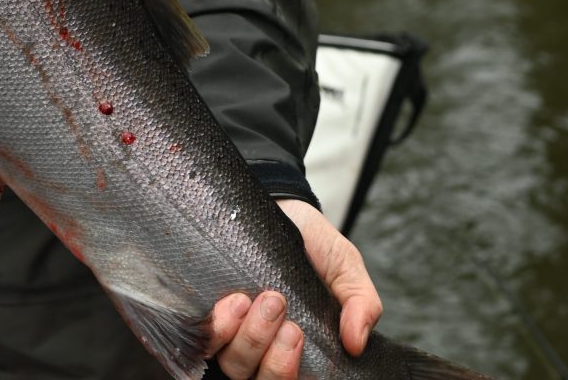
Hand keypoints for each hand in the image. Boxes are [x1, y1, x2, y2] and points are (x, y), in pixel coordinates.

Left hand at [208, 199, 381, 378]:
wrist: (280, 205)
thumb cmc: (314, 243)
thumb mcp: (346, 267)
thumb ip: (361, 302)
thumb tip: (356, 342)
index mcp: (302, 349)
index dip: (288, 371)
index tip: (297, 335)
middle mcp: (267, 350)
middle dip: (272, 357)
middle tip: (279, 307)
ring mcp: (237, 334)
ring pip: (235, 366)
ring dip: (248, 337)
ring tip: (258, 298)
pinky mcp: (213, 313)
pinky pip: (206, 340)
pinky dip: (218, 328)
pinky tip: (232, 301)